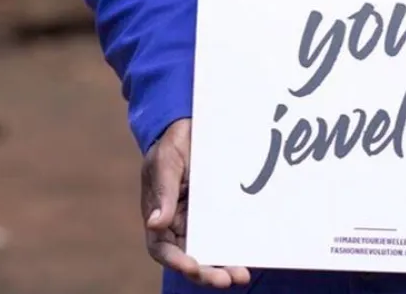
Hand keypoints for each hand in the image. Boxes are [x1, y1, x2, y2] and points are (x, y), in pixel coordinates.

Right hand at [142, 118, 251, 288]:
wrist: (190, 126)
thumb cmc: (171, 144)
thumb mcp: (165, 162)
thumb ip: (163, 192)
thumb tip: (156, 224)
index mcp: (159, 217)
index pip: (163, 249)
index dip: (178, 262)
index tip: (194, 267)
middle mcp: (178, 224)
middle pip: (190, 257)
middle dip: (207, 272)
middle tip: (227, 280)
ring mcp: (198, 220)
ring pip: (209, 250)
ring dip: (224, 265)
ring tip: (242, 276)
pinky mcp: (216, 211)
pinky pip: (225, 232)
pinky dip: (235, 245)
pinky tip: (250, 253)